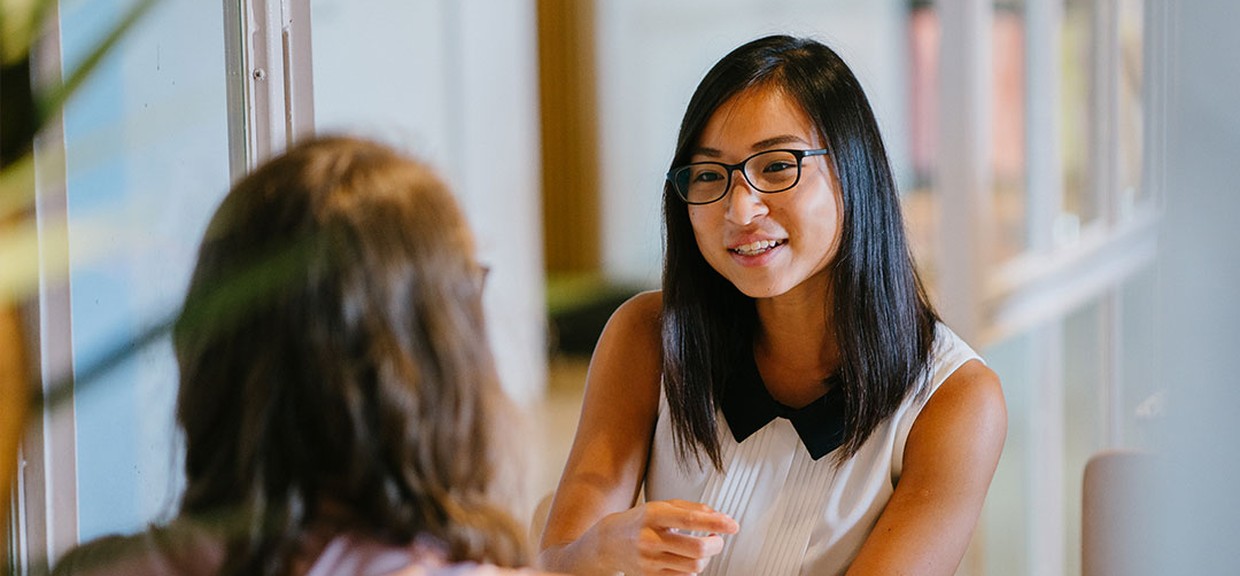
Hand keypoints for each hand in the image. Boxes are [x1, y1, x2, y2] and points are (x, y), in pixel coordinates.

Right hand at [590, 499, 738, 575]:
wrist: (609, 542)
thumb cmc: (640, 522)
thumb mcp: (662, 506)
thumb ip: (692, 509)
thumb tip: (719, 517)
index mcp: (653, 515)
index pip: (690, 520)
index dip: (716, 524)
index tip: (733, 525)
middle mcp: (650, 539)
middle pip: (696, 549)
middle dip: (716, 545)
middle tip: (718, 540)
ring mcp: (649, 561)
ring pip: (694, 566)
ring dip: (706, 558)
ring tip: (702, 549)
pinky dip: (692, 569)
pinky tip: (687, 559)